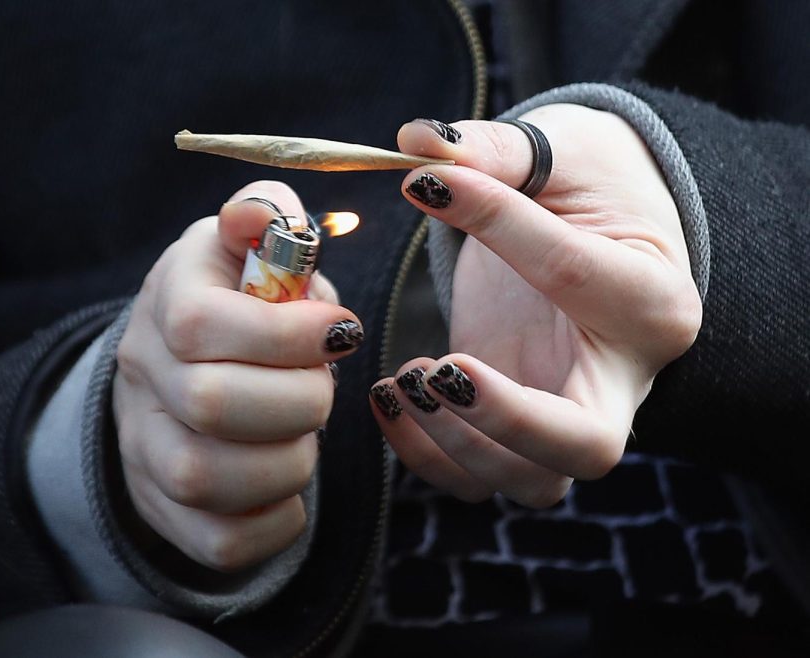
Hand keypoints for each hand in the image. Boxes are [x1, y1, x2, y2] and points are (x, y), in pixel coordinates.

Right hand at [113, 181, 362, 570]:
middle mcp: (141, 376)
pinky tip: (289, 484)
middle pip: (210, 404)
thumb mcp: (254, 244)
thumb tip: (264, 214)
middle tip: (324, 387)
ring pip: (206, 479)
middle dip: (298, 400)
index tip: (340, 332)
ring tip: (306, 435)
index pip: (201, 324)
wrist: (187, 364)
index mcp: (166, 300)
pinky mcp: (165, 507)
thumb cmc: (243, 300)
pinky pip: (217, 540)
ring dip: (289, 462)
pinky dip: (274, 521)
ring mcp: (143, 448)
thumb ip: (268, 218)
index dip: (284, 334)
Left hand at [370, 106, 701, 506]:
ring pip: (530, 481)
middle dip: (503, 421)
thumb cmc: (590, 191)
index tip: (422, 184)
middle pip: (586, 446)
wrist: (605, 236)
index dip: (494, 226)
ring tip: (402, 379)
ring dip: (452, 446)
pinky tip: (391, 395)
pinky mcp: (521, 428)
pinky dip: (427, 455)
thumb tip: (418, 142)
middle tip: (440, 370)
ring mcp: (571, 411)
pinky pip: (483, 477)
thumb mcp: (560, 154)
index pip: (572, 274)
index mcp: (650, 297)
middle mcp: (622, 376)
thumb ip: (497, 151)